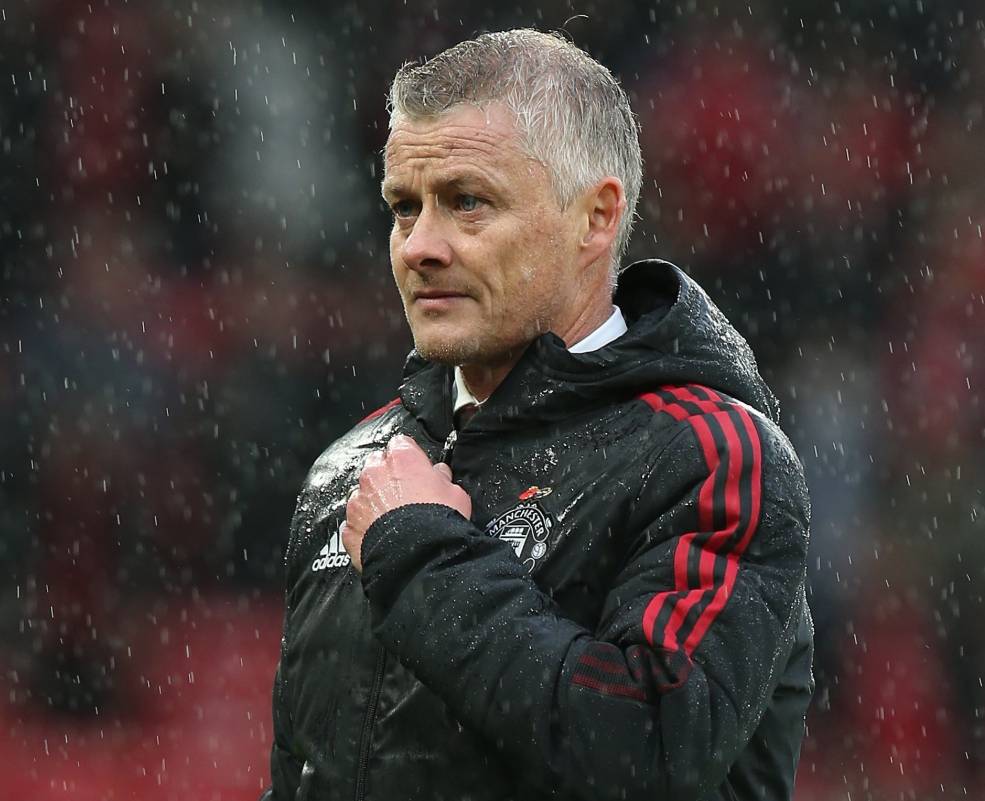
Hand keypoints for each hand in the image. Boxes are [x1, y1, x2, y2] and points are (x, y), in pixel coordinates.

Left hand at [343, 434, 471, 571]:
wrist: (420, 557)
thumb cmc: (439, 521)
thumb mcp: (455, 493)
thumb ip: (442, 478)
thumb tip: (439, 474)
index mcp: (401, 458)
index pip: (400, 444)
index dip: (410, 458)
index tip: (416, 469)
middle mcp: (374, 474)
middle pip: (377, 466)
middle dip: (388, 477)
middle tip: (405, 496)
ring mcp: (358, 500)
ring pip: (363, 494)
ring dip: (374, 502)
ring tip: (393, 521)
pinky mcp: (349, 526)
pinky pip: (355, 522)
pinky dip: (364, 527)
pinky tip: (381, 537)